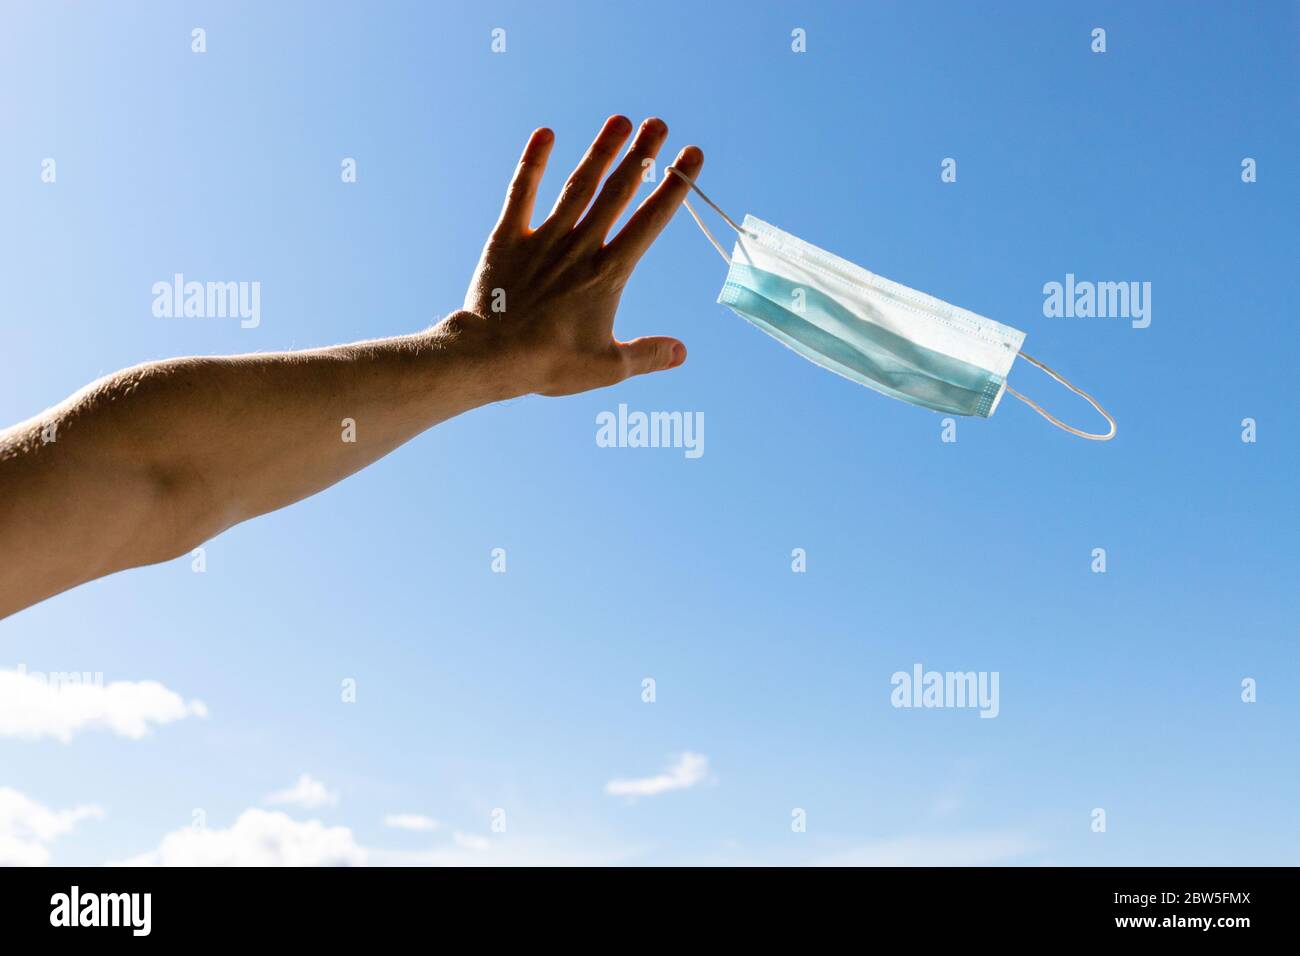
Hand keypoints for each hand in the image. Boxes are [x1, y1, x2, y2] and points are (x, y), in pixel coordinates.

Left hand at [457, 116, 703, 396]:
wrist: (490, 357)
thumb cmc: (550, 364)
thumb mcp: (607, 368)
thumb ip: (647, 355)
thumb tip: (682, 352)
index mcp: (608, 274)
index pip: (649, 222)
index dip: (674, 187)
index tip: (691, 157)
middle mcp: (580, 247)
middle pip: (617, 193)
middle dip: (641, 156)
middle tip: (659, 124)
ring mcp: (544, 239)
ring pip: (578, 186)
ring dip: (601, 151)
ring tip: (620, 120)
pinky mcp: (508, 238)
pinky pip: (522, 193)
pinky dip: (532, 163)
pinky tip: (545, 133)